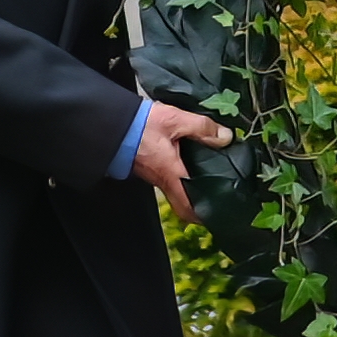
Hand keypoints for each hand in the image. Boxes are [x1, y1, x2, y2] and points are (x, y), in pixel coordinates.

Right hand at [127, 100, 225, 220]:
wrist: (111, 122)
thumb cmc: (139, 125)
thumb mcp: (175, 120)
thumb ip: (202, 128)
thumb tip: (225, 137)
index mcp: (171, 173)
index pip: (187, 206)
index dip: (202, 216)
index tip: (216, 216)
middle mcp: (160, 179)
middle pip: (181, 201)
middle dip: (198, 204)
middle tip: (217, 196)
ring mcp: (151, 174)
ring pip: (174, 188)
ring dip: (189, 187)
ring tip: (208, 176)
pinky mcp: (146, 165)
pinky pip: (165, 177)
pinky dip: (179, 175)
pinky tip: (187, 161)